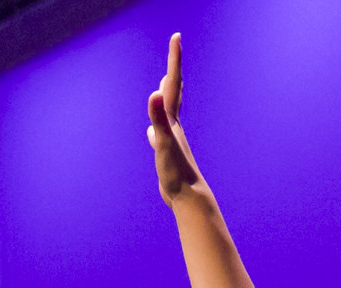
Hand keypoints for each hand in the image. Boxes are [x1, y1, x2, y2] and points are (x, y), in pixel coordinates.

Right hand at [145, 33, 203, 203]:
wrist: (188, 198)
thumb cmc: (177, 174)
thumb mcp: (164, 144)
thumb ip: (160, 119)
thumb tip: (154, 94)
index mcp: (172, 121)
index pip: (172, 83)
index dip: (174, 59)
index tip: (177, 37)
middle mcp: (174, 126)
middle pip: (173, 93)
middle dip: (172, 71)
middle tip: (174, 52)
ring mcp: (171, 140)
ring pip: (168, 112)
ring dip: (165, 96)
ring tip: (163, 86)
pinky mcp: (167, 154)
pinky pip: (160, 134)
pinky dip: (156, 127)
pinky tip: (152, 132)